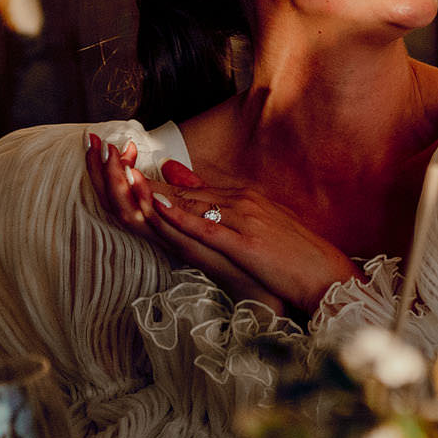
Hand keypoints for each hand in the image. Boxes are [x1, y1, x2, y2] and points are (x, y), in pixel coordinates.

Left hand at [142, 173, 359, 317]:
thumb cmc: (297, 254)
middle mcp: (244, 202)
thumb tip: (205, 200)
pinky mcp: (246, 244)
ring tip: (121, 176)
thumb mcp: (264, 225)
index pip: (194, 187)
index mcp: (247, 198)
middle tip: (111, 164)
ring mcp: (245, 221)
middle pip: (187, 191)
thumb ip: (231, 211)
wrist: (326, 273)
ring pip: (192, 204)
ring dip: (154, 191)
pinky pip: (206, 227)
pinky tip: (157, 206)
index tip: (125, 170)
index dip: (157, 180)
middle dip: (146, 181)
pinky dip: (179, 216)